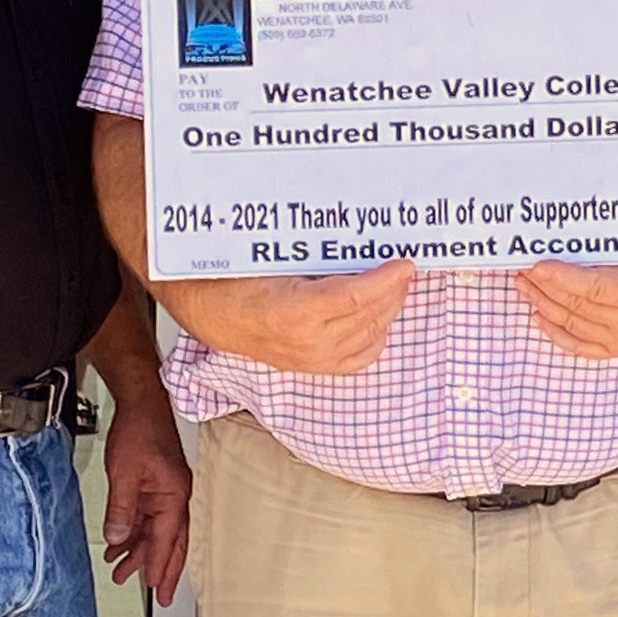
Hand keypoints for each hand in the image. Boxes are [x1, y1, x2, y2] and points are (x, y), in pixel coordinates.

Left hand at [98, 392, 191, 604]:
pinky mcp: (154, 488)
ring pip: (156, 532)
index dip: (160, 565)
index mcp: (175, 496)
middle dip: (163, 569)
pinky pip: (146, 518)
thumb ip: (121, 509)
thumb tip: (118, 537)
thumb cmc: (140, 430)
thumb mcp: (124, 474)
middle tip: (161, 596)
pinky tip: (118, 546)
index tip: (157, 588)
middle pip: (171, 542)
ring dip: (140, 553)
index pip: (167, 539)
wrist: (141, 403)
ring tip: (122, 573)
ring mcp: (166, 493)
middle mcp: (175, 497)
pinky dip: (133, 533)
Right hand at [169, 261, 414, 373]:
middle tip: (404, 270)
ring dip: (388, 310)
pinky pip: (360, 356)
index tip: (404, 264)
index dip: (386, 279)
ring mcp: (314, 359)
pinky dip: (376, 335)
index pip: (357, 295)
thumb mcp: (277, 262)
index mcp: (297, 312)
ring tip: (396, 287)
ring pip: (369, 335)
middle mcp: (309, 342)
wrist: (212, 314)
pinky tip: (380, 317)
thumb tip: (362, 249)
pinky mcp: (315, 367)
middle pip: (369, 315)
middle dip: (393, 291)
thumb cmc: (239, 281)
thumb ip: (320, 261)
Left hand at [513, 259, 617, 360]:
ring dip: (544, 304)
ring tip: (523, 283)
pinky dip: (558, 333)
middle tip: (520, 265)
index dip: (561, 278)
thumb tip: (579, 226)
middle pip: (577, 307)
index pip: (593, 289)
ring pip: (575, 325)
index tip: (537, 263)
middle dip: (544, 286)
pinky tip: (539, 315)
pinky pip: (583, 346)